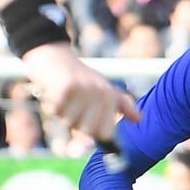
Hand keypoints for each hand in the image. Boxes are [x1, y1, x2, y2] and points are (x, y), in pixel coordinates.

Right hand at [21, 42, 139, 149]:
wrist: (53, 54)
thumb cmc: (79, 78)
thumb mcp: (104, 90)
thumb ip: (122, 105)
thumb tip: (139, 119)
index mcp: (111, 98)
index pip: (106, 134)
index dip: (92, 134)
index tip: (85, 122)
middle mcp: (101, 94)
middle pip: (87, 131)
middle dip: (75, 125)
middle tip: (71, 108)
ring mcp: (85, 89)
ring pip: (69, 122)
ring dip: (60, 114)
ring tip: (62, 98)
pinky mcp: (67, 86)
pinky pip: (56, 111)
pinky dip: (50, 106)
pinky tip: (52, 93)